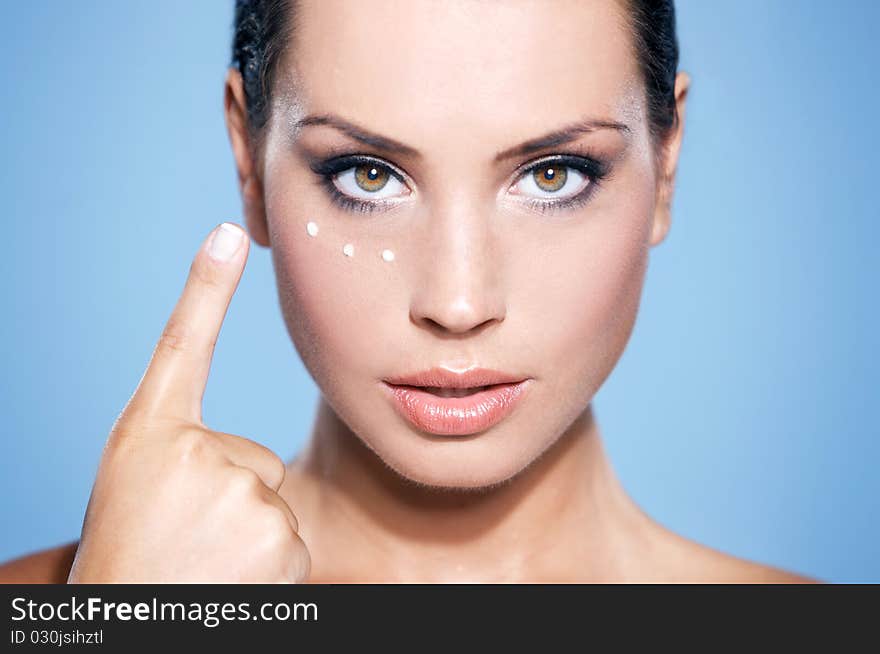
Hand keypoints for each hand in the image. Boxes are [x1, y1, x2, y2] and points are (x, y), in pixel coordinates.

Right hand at [67, 222, 309, 582]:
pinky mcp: (279, 535)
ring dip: (246, 537)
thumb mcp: (139, 493)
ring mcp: (239, 492)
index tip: (229, 233)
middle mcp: (196, 450)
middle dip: (230, 500)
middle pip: (252, 461)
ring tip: (201, 564)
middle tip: (186, 538)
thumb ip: (187, 456)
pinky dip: (268, 566)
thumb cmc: (128, 557)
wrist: (130, 622)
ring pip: (272, 503)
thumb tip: (244, 458)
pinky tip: (228, 582)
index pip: (182, 345)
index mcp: (152, 434)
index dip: (206, 287)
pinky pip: (291, 540)